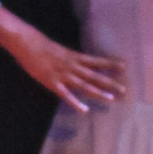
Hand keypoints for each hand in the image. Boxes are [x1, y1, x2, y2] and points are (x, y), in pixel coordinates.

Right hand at [0, 11, 128, 111]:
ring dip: (98, 93)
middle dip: (110, 83)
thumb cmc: (41, 45)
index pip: (97, 61)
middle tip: (124, 90)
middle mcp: (73, 66)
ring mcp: (64, 75)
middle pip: (95, 76)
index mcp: (75, 57)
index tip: (124, 66)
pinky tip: (85, 110)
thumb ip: (70, 58)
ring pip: (85, 86)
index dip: (110, 64)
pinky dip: (76, 103)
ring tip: (111, 99)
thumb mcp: (60, 50)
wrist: (28, 44)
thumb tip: (80, 62)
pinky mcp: (53, 83)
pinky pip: (67, 95)